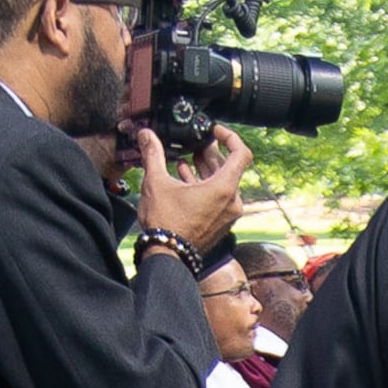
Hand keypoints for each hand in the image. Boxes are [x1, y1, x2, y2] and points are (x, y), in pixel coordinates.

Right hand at [135, 123, 253, 249]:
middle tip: (196, 145)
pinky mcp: (220, 223)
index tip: (214, 132)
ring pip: (223, 183)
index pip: (241, 153)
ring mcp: (228, 215)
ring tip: (187, 161)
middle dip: (211, 154)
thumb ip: (153, 154)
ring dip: (206, 170)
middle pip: (230, 168)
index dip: (230, 137)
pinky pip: (219, 198)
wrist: (168, 256)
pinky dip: (205, 186)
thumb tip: (146, 135)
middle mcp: (232, 202)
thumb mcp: (156, 182)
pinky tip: (185, 179)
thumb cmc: (165, 222)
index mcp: (224, 188)